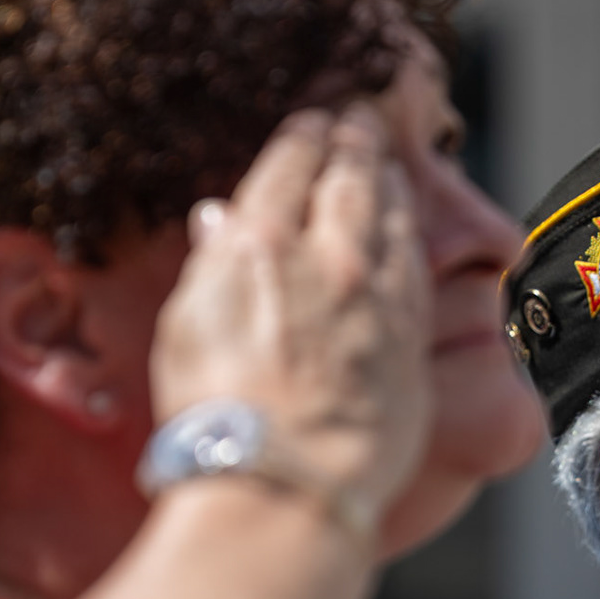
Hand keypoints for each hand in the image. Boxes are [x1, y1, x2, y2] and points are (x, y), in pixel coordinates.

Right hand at [149, 104, 430, 512]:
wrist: (285, 479)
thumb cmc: (219, 420)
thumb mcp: (185, 330)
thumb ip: (212, 267)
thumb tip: (220, 222)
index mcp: (255, 243)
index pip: (288, 166)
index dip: (303, 136)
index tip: (311, 121)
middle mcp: (322, 255)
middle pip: (347, 176)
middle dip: (353, 139)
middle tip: (358, 118)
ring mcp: (373, 292)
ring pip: (389, 213)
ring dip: (388, 179)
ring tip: (387, 163)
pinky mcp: (409, 333)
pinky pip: (414, 264)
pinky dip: (410, 233)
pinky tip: (409, 229)